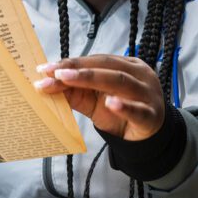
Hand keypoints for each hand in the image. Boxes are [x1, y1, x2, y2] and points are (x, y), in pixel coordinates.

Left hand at [34, 55, 164, 140]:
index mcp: (126, 65)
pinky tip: (111, 103)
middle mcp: (139, 75)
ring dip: (91, 79)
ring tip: (68, 80)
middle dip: (77, 69)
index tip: (47, 68)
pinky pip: (138, 110)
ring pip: (120, 81)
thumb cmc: (121, 113)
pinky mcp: (151, 116)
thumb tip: (47, 84)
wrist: (146, 137)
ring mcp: (147, 94)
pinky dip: (124, 106)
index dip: (72, 63)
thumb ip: (75, 92)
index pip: (96, 60)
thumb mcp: (94, 101)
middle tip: (54, 73)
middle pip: (106, 66)